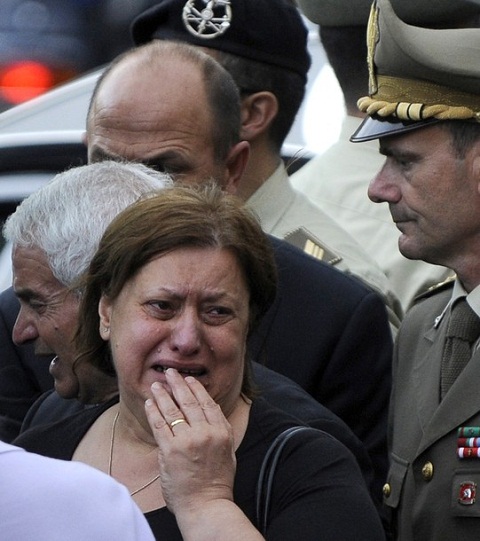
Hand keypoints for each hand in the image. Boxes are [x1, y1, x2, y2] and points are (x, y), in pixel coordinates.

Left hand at [145, 369, 235, 516]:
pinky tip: (150, 403)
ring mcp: (187, 440)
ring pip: (173, 410)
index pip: (207, 403)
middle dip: (178, 384)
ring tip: (156, 385)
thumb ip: (220, 431)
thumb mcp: (228, 452)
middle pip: (189, 402)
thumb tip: (210, 414)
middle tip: (171, 373)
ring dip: (163, 394)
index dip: (196, 389)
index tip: (189, 379)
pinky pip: (160, 425)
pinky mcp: (170, 450)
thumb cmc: (217, 481)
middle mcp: (206, 432)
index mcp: (221, 431)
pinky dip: (154, 412)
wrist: (206, 505)